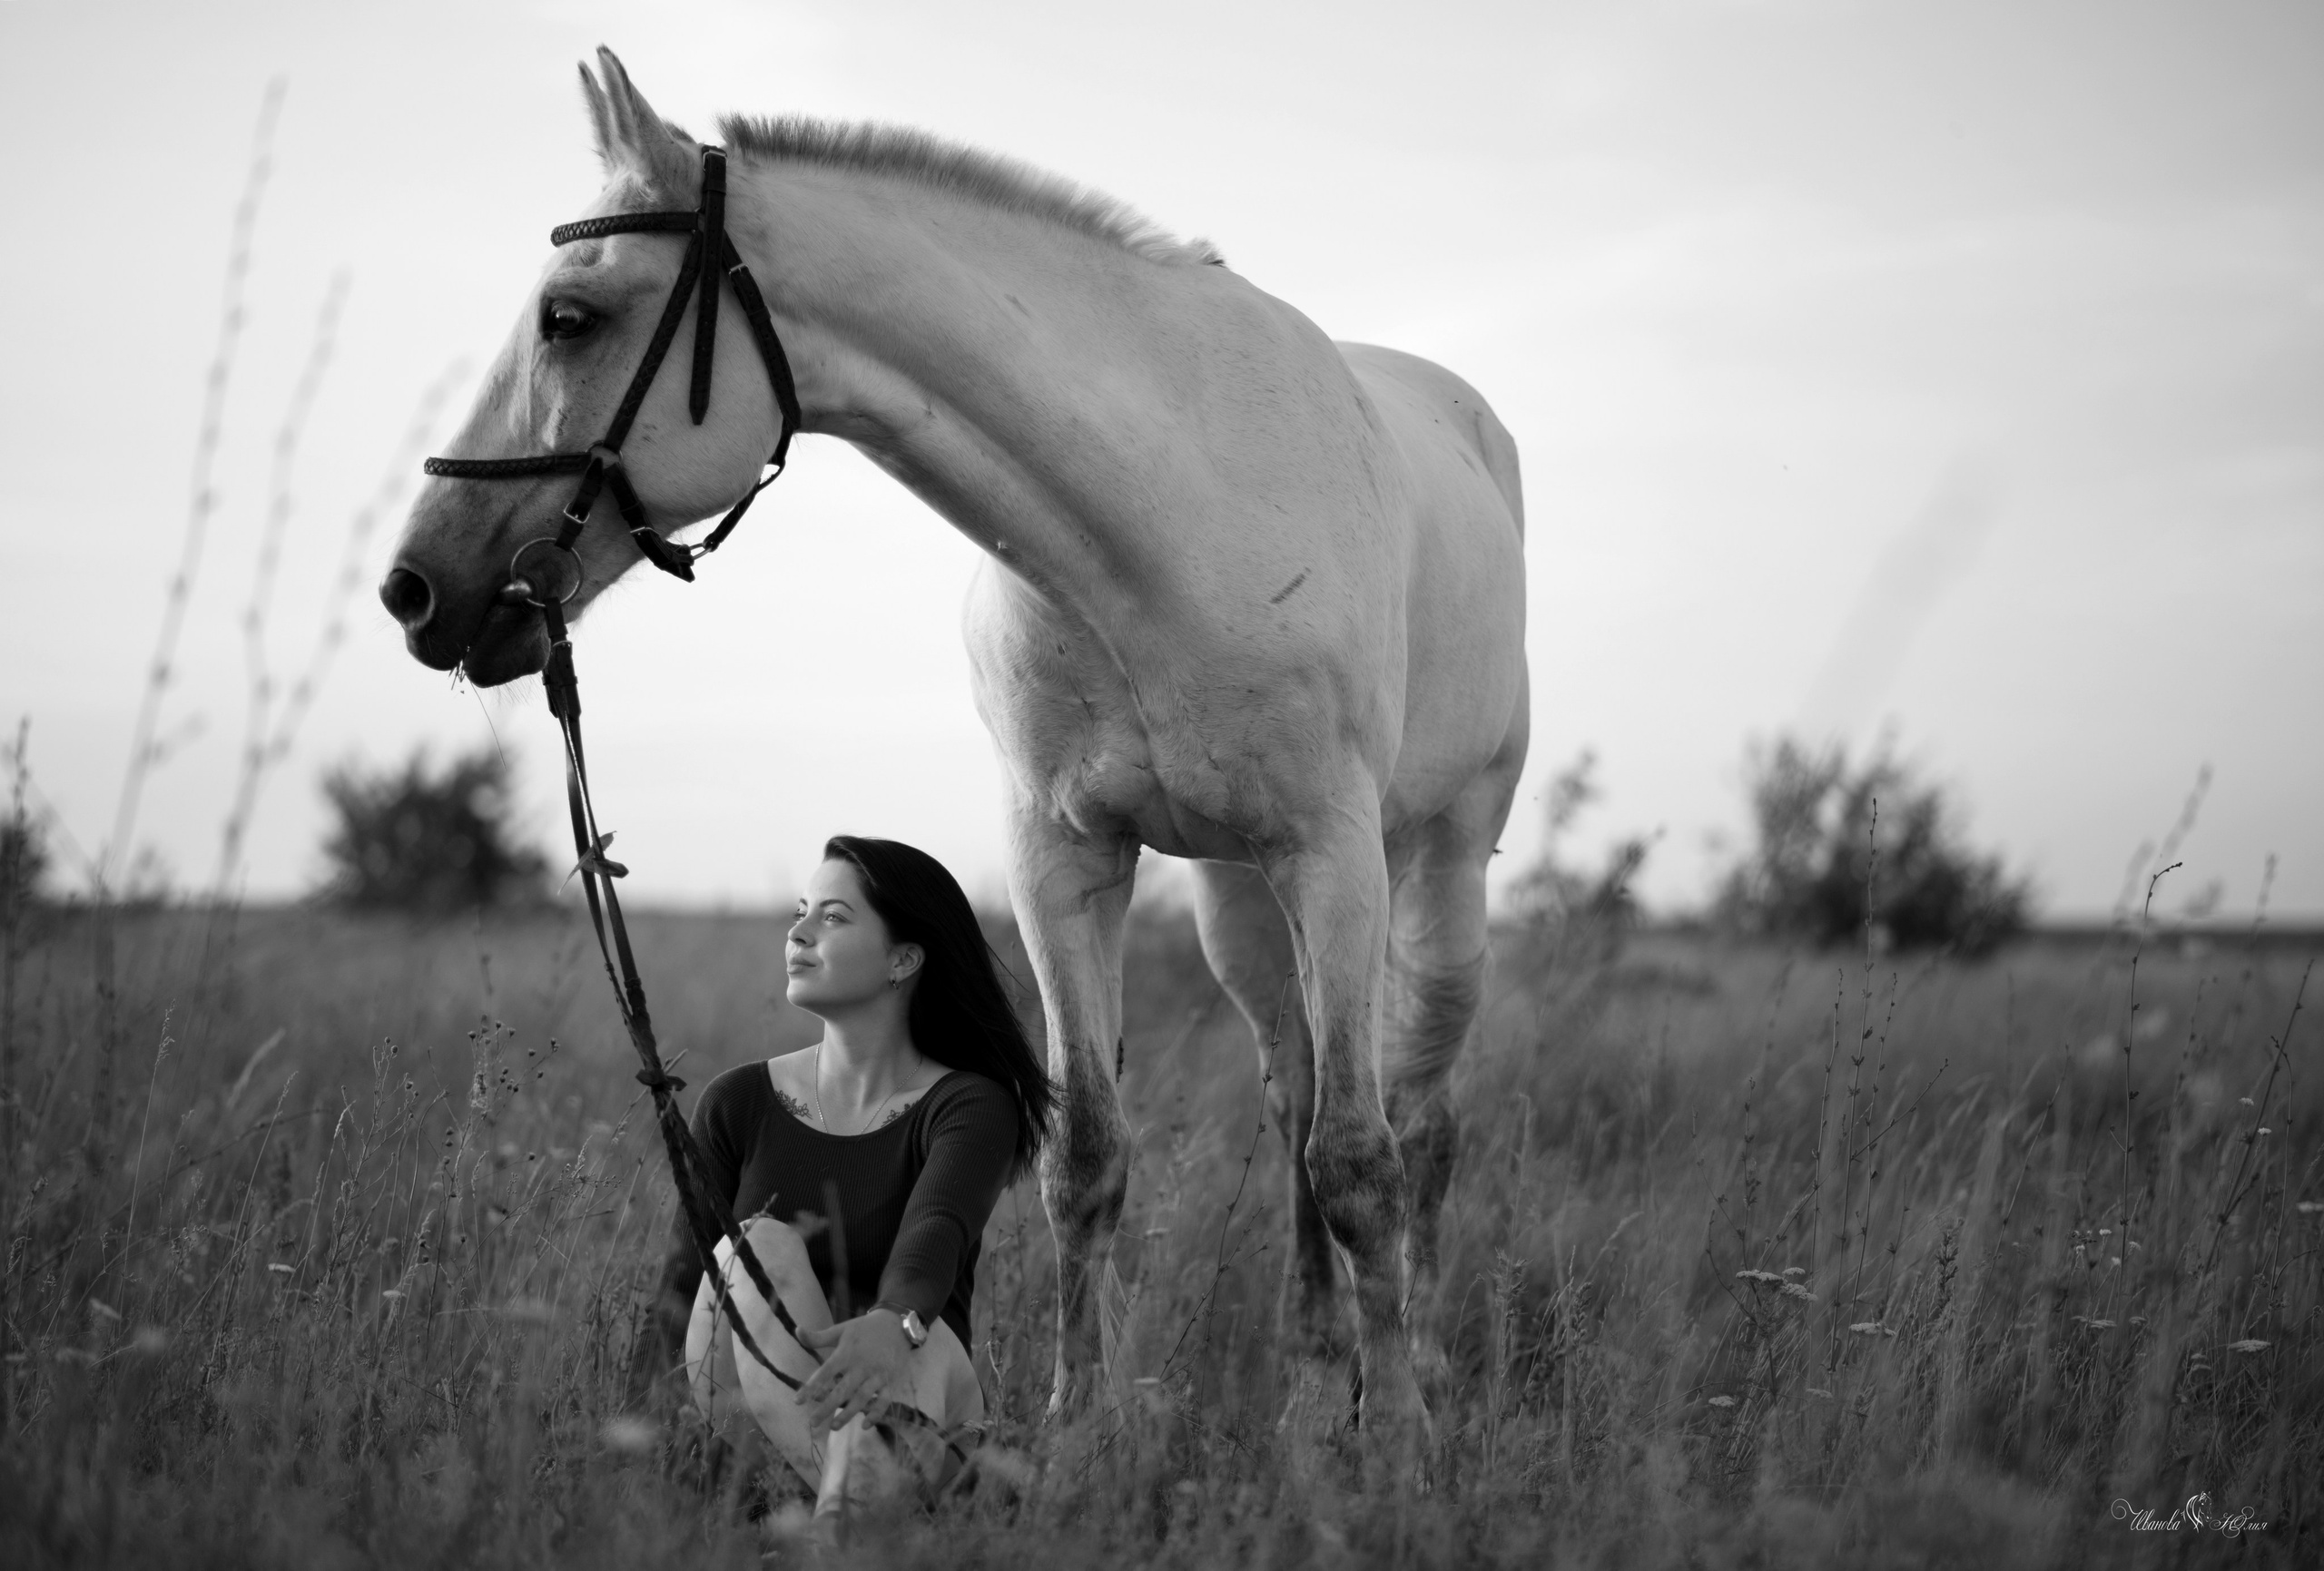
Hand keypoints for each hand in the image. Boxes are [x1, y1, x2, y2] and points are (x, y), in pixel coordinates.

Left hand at [795, 1311, 913, 1429]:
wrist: (897, 1324)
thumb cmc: (864, 1329)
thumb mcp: (841, 1330)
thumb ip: (819, 1337)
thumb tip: (797, 1330)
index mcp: (846, 1352)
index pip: (825, 1372)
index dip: (811, 1386)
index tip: (797, 1402)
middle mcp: (861, 1365)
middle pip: (842, 1390)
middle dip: (827, 1407)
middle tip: (812, 1423)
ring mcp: (877, 1374)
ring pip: (862, 1398)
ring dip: (848, 1414)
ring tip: (834, 1427)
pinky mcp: (891, 1381)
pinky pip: (884, 1401)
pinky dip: (876, 1414)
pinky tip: (865, 1425)